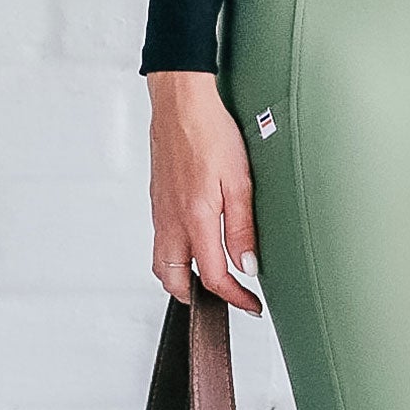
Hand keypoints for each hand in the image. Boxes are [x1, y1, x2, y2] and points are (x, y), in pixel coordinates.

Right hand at [146, 71, 262, 313]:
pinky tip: (197, 245)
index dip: (234, 298)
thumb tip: (248, 265)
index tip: (251, 305)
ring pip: (163, 263)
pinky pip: (162, 241)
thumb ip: (242, 228)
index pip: (212, 276)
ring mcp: (161, 211)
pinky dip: (176, 256)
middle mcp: (171, 220)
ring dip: (184, 279)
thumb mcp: (240, 181)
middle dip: (199, 298)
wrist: (181, 103)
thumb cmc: (211, 132)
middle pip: (174, 281)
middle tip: (228, 298)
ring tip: (212, 278)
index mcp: (194, 218)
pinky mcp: (158, 200)